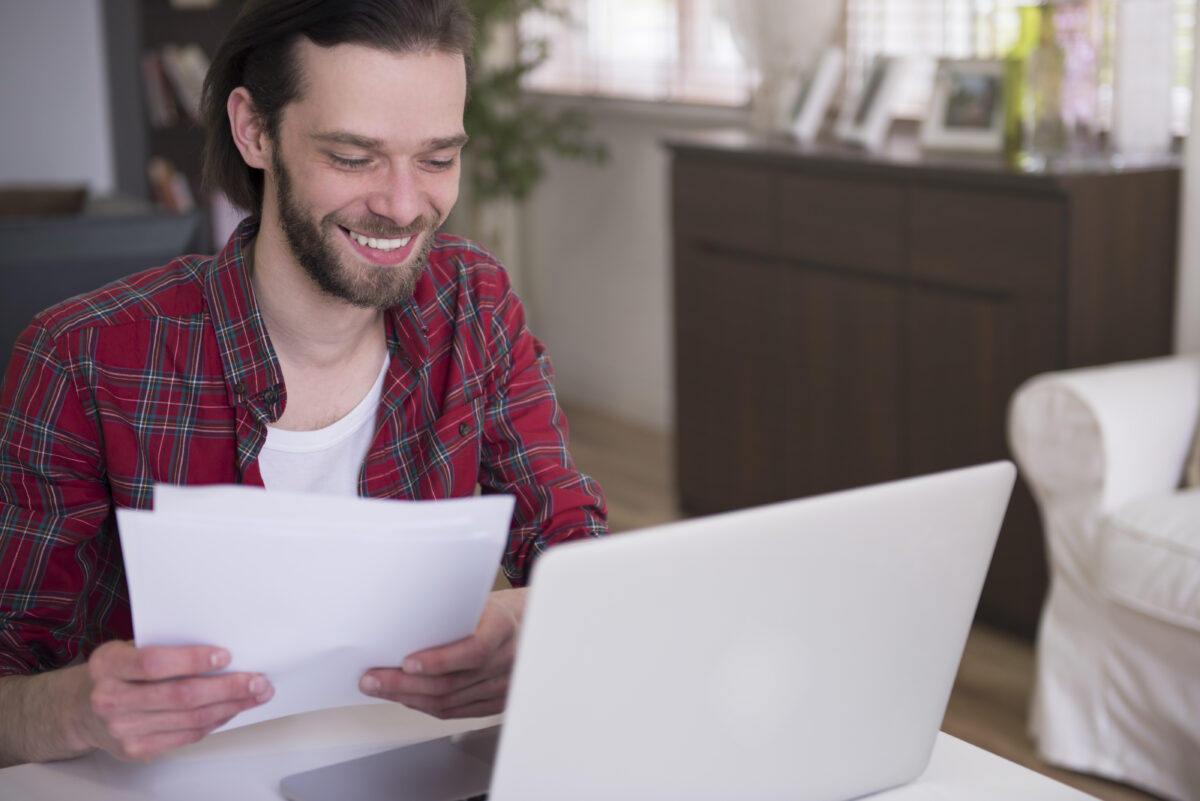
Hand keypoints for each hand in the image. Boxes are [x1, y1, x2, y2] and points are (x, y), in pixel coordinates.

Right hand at [69, 641, 272, 761]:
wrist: (81, 710)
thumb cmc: (118, 672)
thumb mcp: (128, 648)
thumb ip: (164, 646)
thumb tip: (222, 646)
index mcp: (107, 665)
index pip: (153, 663)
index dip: (192, 660)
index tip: (226, 655)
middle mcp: (110, 699)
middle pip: (180, 695)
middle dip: (227, 688)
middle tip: (258, 680)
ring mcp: (122, 729)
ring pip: (189, 719)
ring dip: (230, 706)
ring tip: (255, 694)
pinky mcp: (136, 750)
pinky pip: (187, 735)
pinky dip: (215, 722)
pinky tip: (231, 710)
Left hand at [359, 587, 526, 718]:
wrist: (525, 622)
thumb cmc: (494, 608)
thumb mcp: (476, 600)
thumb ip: (449, 613)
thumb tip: (401, 624)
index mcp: (504, 626)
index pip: (475, 651)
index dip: (440, 661)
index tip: (407, 661)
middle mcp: (507, 659)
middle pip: (453, 683)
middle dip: (406, 684)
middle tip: (374, 679)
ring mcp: (503, 685)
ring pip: (449, 702)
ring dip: (409, 698)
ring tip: (382, 688)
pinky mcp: (495, 702)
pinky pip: (456, 711)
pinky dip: (426, 706)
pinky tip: (407, 698)